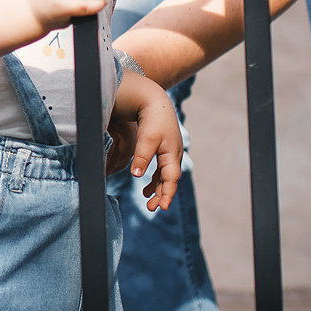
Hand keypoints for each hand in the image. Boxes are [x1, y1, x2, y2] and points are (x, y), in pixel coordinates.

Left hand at [112, 72, 182, 212]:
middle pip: (169, 180)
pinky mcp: (163, 148)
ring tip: (149, 200)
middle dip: (162, 195)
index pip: (170, 179)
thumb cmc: (152, 121)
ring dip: (158, 188)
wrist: (154, 101)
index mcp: (171, 155)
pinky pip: (161, 169)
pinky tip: (146, 185)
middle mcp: (173, 155)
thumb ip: (142, 157)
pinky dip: (155, 179)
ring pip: (165, 176)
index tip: (162, 207)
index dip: (167, 194)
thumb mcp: (146, 140)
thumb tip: (137, 175)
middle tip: (152, 208)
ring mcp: (169, 152)